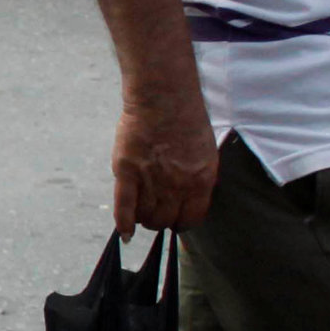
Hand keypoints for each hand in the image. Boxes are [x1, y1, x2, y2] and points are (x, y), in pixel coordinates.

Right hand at [110, 90, 218, 232]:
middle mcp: (177, 186)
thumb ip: (198, 178)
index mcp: (201, 181)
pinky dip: (124, 223)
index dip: (182, 222)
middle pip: (166, 221)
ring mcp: (151, 181)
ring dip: (143, 218)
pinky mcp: (127, 173)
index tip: (176, 220)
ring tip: (141, 210)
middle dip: (161, 220)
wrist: (163, 98)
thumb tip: (189, 198)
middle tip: (156, 211)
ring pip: (145, 217)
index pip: (191, 219)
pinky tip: (125, 232)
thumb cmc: (187, 119)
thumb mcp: (205, 152)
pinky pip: (125, 207)